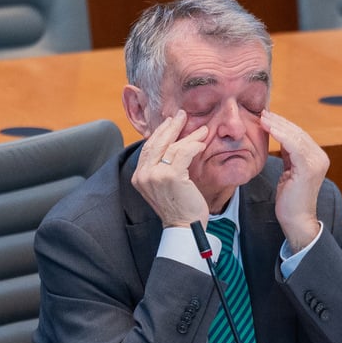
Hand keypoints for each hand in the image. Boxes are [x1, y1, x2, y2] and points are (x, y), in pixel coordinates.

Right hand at [131, 110, 210, 226]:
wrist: (185, 228)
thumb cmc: (180, 207)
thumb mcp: (166, 186)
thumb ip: (163, 168)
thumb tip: (173, 146)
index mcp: (139, 177)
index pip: (149, 148)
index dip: (160, 133)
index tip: (170, 122)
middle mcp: (143, 175)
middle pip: (157, 143)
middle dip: (171, 127)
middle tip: (181, 115)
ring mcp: (155, 176)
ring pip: (172, 147)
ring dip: (189, 136)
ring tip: (201, 129)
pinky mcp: (171, 176)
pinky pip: (184, 154)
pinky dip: (194, 146)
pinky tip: (202, 142)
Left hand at [260, 110, 328, 250]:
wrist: (296, 220)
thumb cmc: (290, 199)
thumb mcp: (289, 171)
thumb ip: (289, 154)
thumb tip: (280, 136)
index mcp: (317, 158)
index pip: (299, 135)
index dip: (283, 124)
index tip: (267, 116)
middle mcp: (321, 158)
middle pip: (298, 133)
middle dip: (279, 121)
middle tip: (262, 112)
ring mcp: (316, 163)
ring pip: (295, 136)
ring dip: (277, 125)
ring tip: (262, 118)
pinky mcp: (308, 168)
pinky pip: (293, 145)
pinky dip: (280, 135)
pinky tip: (269, 128)